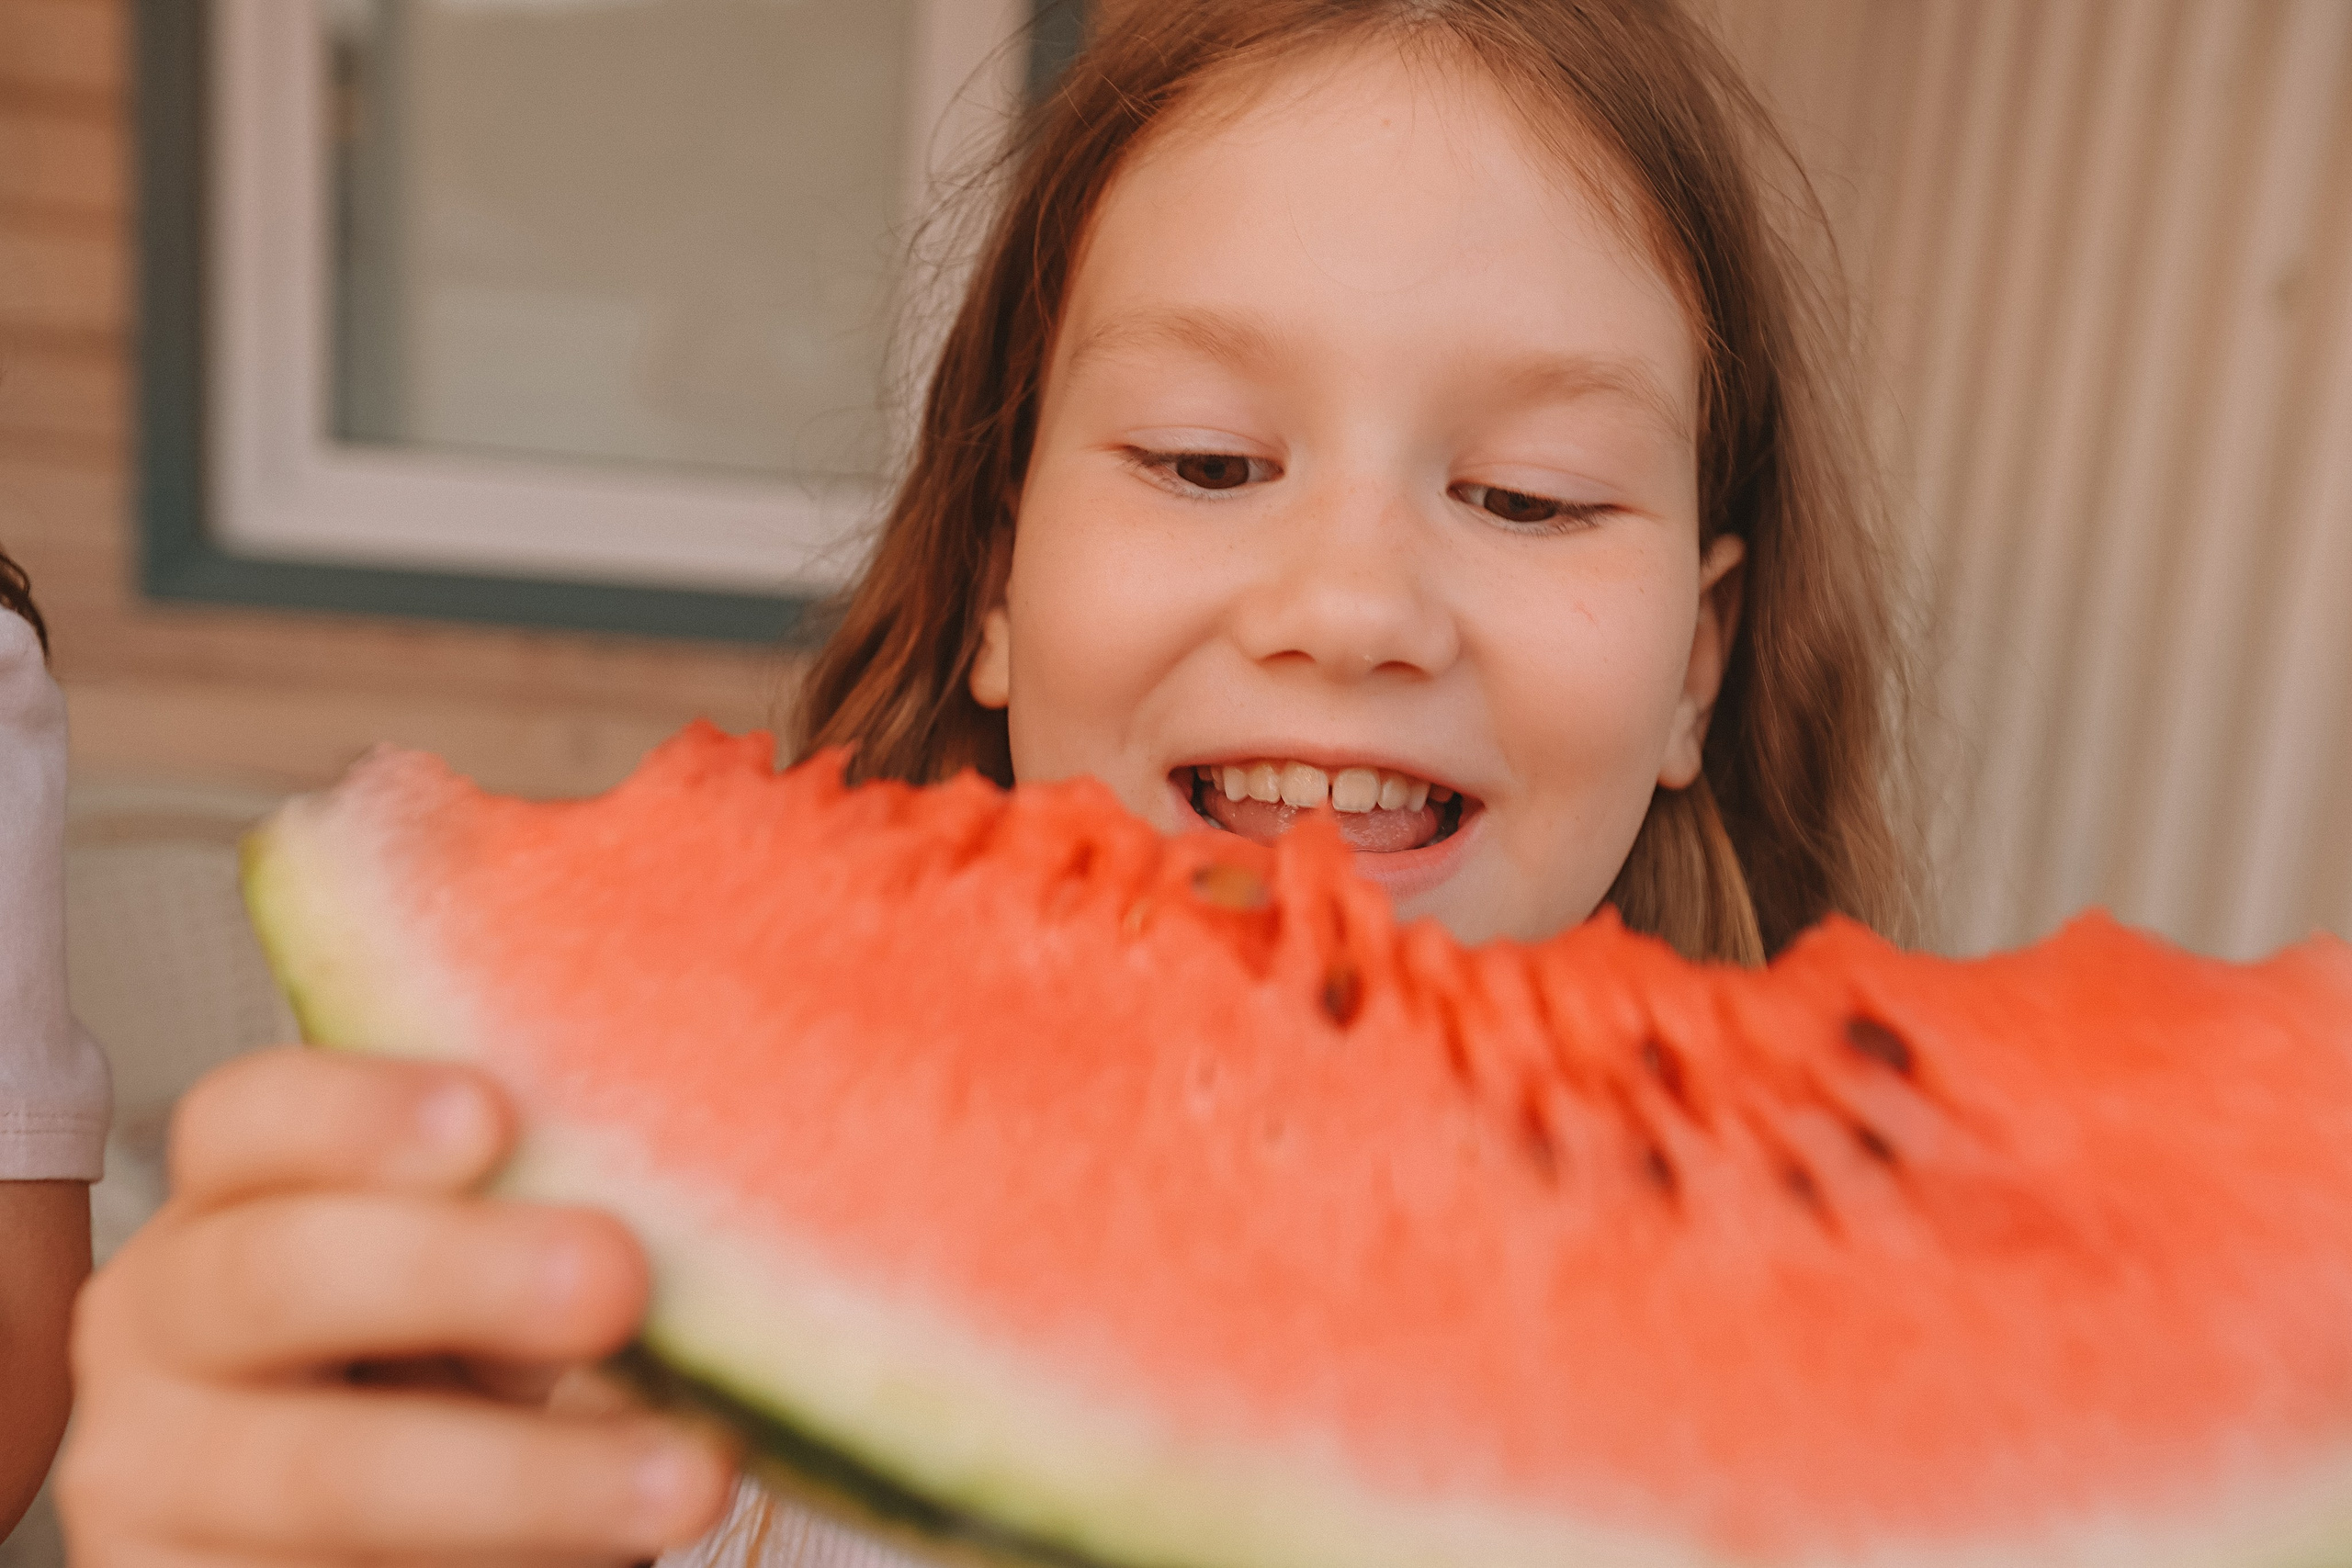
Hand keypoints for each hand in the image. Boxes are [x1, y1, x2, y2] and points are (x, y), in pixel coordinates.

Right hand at [58, 1047, 737, 1566]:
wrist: (409, 1539)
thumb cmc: (453, 1368)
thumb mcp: (483, 1283)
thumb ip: (533, 1227)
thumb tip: (658, 1225)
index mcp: (229, 1202)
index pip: (252, 1120)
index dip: (361, 1112)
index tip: (494, 1116)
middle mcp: (162, 1329)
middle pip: (274, 1275)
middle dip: (456, 1273)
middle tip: (616, 1278)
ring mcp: (155, 1485)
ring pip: (326, 1477)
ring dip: (525, 1479)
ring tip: (685, 1478)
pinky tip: (611, 1558)